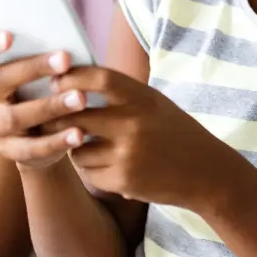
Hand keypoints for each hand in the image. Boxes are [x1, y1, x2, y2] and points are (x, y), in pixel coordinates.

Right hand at [0, 31, 87, 168]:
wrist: (41, 136)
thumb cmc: (42, 89)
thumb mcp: (39, 73)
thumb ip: (44, 57)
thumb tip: (68, 46)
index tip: (9, 36)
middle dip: (33, 68)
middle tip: (65, 59)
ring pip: (15, 117)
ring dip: (50, 106)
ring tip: (81, 98)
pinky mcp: (10, 150)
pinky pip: (31, 148)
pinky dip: (56, 141)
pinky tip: (78, 133)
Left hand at [51, 68, 244, 207]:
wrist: (206, 173)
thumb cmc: (176, 133)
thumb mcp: (155, 104)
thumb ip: (121, 94)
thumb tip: (72, 83)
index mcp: (144, 99)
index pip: (100, 78)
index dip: (73, 76)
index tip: (57, 80)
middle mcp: (134, 123)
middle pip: (76, 114)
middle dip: (58, 116)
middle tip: (50, 117)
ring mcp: (128, 153)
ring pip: (76, 147)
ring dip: (77, 147)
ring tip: (93, 147)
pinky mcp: (123, 180)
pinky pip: (88, 172)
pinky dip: (93, 170)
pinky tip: (111, 167)